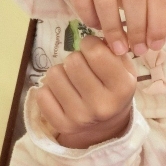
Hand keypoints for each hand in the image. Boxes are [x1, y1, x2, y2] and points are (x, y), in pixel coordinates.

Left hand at [36, 35, 136, 149]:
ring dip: (61, 73)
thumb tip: (92, 40)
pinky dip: (49, 89)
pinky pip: (42, 93)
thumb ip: (111, 49)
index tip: (93, 51)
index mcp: (122, 88)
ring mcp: (80, 117)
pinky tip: (62, 95)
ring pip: (53, 74)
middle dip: (75, 58)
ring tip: (71, 81)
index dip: (90, 44)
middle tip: (82, 68)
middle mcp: (102, 106)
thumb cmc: (114, 88)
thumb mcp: (124, 67)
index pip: (94, 51)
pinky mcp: (62, 125)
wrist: (108, 125)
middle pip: (73, 61)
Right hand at [38, 0, 165, 56]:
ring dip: (112, 30)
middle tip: (136, 51)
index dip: (158, 24)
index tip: (154, 46)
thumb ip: (148, 6)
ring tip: (116, 46)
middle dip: (137, 30)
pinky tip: (96, 26)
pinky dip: (90, 19)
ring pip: (106, 0)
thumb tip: (152, 43)